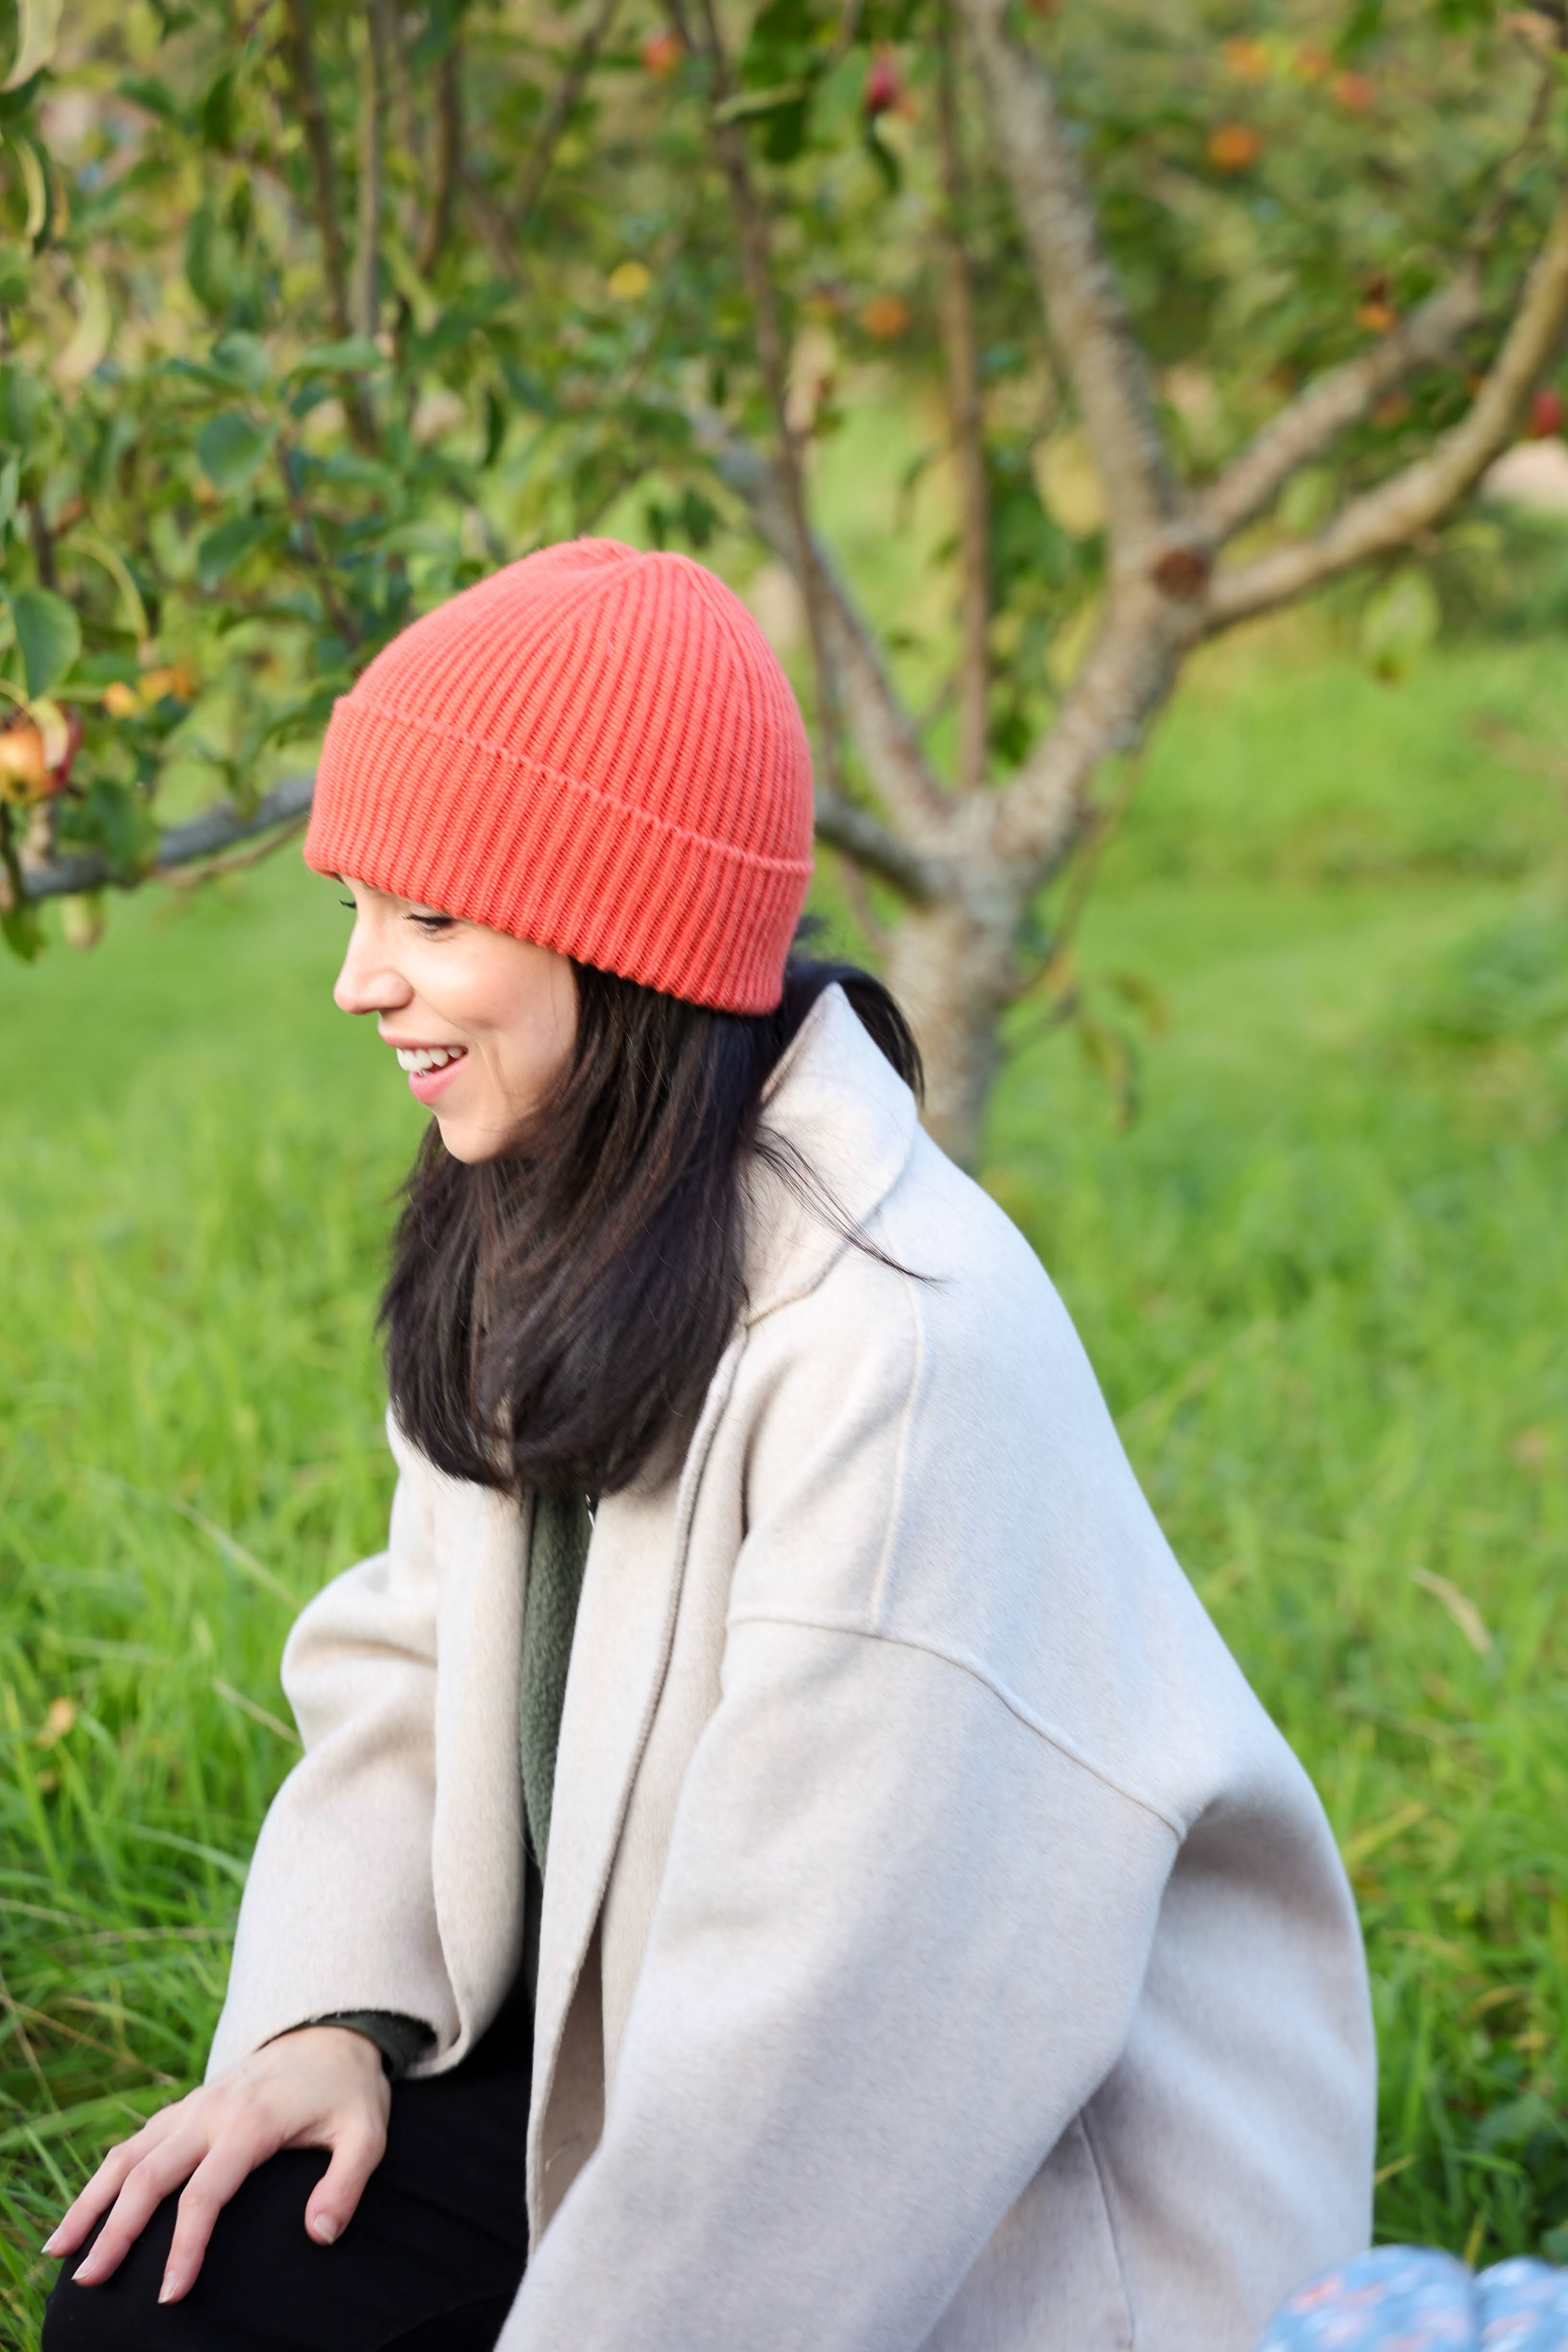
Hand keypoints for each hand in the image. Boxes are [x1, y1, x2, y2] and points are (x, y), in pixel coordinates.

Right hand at [44, 2025, 390, 2304]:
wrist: (332, 2030)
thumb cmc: (349, 2091)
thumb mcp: (367, 2132)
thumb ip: (346, 2182)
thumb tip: (320, 2235)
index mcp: (252, 2122)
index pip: (206, 2193)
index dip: (185, 2246)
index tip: (168, 2294)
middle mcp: (212, 2111)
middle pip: (150, 2175)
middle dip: (116, 2231)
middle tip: (89, 2281)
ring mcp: (194, 2105)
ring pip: (129, 2155)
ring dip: (93, 2201)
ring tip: (60, 2250)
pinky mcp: (187, 2105)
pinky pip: (136, 2140)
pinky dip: (105, 2176)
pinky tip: (87, 2209)